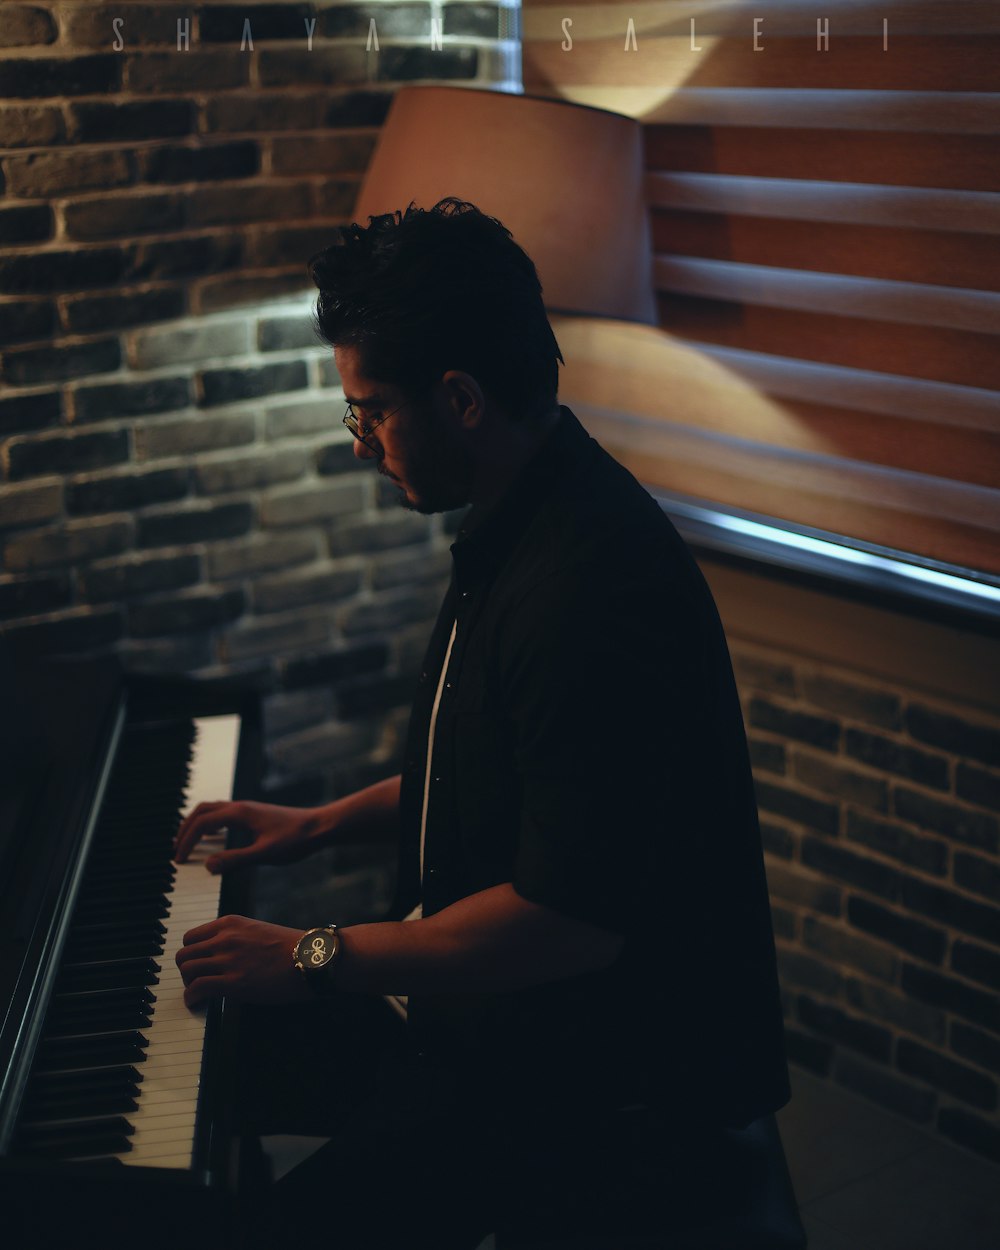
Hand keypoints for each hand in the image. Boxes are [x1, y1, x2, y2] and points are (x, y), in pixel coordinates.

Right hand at [173, 800, 322, 872]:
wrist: (319, 826)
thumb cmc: (295, 839)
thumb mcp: (264, 854)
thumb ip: (235, 860)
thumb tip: (208, 866)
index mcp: (239, 814)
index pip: (202, 824)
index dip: (187, 841)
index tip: (179, 860)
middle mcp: (240, 807)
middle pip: (202, 811)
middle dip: (185, 829)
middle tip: (176, 851)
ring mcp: (247, 809)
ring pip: (212, 809)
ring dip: (196, 824)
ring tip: (187, 843)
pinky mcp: (254, 814)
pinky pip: (224, 813)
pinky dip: (211, 823)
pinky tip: (214, 837)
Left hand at [176, 914, 312, 1007]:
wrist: (310, 958)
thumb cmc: (291, 947)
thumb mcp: (258, 930)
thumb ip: (236, 938)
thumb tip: (222, 956)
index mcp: (230, 923)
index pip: (191, 937)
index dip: (191, 954)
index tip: (196, 964)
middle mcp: (225, 938)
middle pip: (184, 954)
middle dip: (186, 970)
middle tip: (194, 981)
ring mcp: (228, 960)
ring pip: (187, 970)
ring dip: (188, 984)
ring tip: (196, 993)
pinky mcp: (233, 982)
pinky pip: (198, 988)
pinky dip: (191, 997)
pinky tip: (196, 1002)